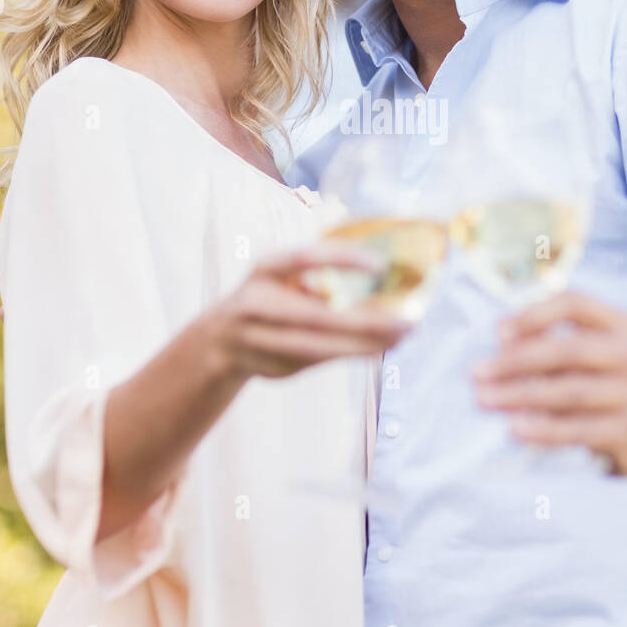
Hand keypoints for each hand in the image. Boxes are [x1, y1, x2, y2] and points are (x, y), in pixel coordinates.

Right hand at [212, 240, 411, 379]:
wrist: (218, 342)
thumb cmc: (267, 297)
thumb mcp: (280, 275)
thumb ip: (315, 272)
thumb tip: (378, 269)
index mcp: (264, 270)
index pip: (303, 258)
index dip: (340, 258)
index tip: (379, 263)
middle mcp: (257, 304)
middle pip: (316, 317)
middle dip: (365, 321)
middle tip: (408, 319)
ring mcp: (260, 341)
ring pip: (319, 348)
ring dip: (364, 346)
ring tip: (402, 336)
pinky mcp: (273, 368)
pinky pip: (319, 361)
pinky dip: (352, 355)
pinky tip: (381, 348)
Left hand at [473, 291, 626, 474]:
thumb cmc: (611, 385)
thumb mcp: (595, 355)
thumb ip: (556, 346)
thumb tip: (494, 353)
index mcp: (618, 324)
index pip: (575, 303)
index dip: (534, 314)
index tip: (497, 332)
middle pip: (568, 349)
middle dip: (516, 361)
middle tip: (476, 373)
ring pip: (571, 391)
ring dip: (521, 395)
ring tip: (485, 400)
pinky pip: (581, 429)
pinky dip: (544, 429)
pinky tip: (515, 429)